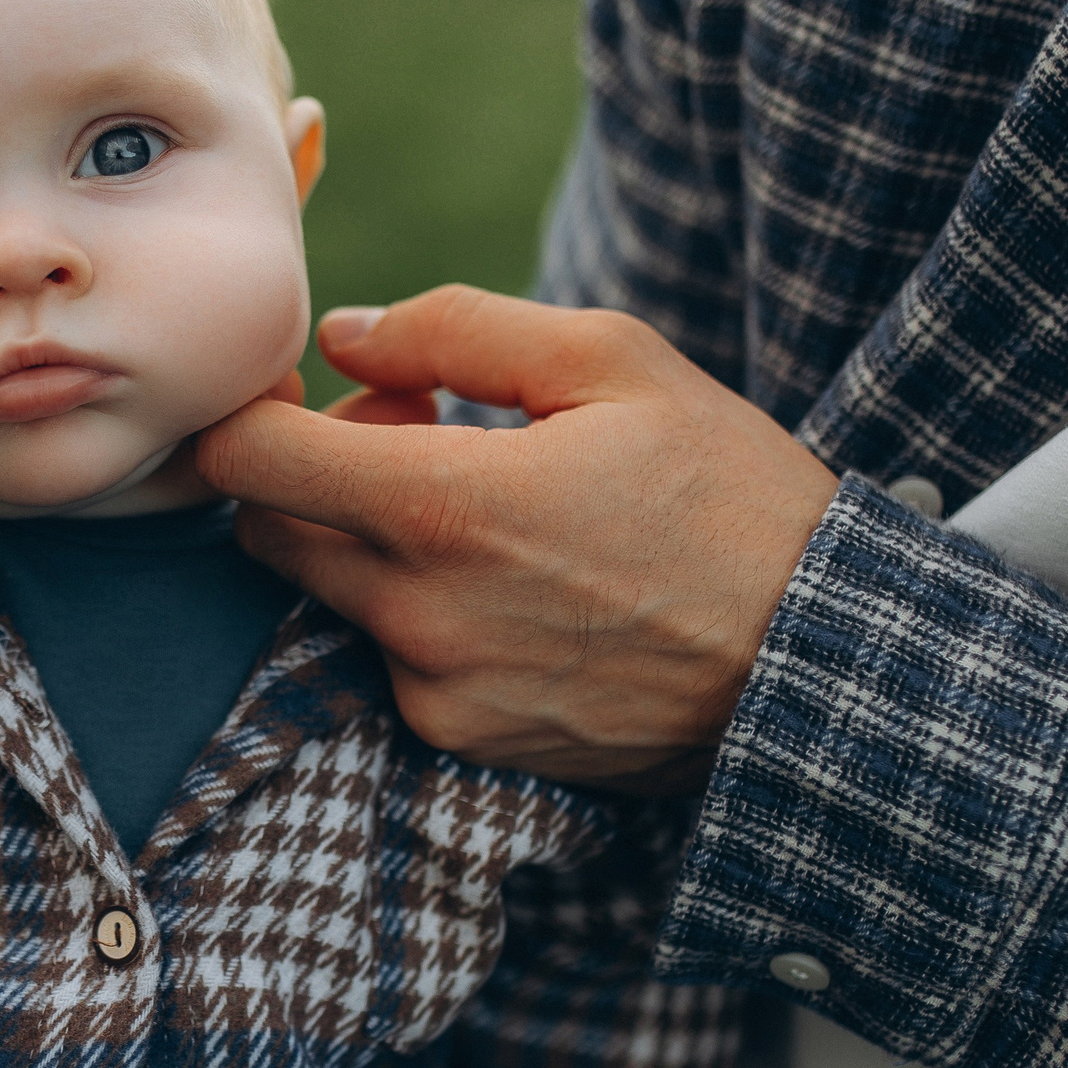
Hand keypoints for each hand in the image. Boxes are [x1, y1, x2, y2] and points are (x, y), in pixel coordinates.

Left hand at [197, 286, 838, 792]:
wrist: (820, 663)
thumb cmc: (728, 494)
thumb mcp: (614, 362)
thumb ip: (455, 329)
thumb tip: (343, 334)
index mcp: (443, 503)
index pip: (247, 462)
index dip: (253, 414)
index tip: (305, 396)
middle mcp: (418, 611)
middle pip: (267, 531)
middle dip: (312, 475)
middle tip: (417, 436)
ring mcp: (434, 688)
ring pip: (333, 596)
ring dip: (374, 546)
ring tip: (494, 515)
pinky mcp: (461, 738)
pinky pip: (393, 659)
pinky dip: (424, 616)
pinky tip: (522, 591)